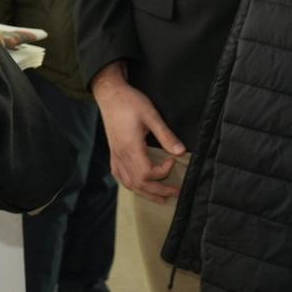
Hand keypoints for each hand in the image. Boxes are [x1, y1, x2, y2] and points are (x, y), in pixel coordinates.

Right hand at [91, 62, 184, 202]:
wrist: (110, 94)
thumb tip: (181, 152)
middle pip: (139, 184)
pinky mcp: (113, 153)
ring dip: (146, 192)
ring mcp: (115, 156)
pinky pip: (120, 176)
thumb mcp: (151, 115)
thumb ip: (166, 135)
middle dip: (158, 191)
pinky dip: (131, 185)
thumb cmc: (130, 102)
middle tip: (176, 192)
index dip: (163, 172)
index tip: (173, 160)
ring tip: (161, 197)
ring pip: (129, 183)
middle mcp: (121, 156)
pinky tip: (138, 186)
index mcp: (130, 147)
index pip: (147, 173)